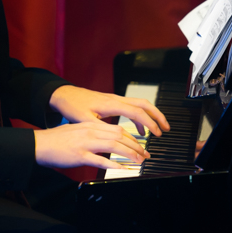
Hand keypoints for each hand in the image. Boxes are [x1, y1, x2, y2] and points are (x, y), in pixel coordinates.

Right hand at [33, 122, 149, 169]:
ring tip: (139, 161)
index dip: (131, 137)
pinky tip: (123, 168)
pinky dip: (115, 164)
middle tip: (145, 154)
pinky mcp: (80, 156)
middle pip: (119, 136)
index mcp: (90, 125)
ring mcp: (85, 143)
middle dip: (135, 145)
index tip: (138, 144)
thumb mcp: (76, 130)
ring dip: (130, 154)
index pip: (117, 128)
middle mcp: (90, 131)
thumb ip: (91, 133)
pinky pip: (101, 160)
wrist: (39, 144)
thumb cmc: (55, 139)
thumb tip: (105, 139)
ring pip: (114, 146)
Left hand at [49, 85, 170, 136]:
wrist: (65, 95)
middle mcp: (116, 99)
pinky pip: (132, 108)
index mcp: (111, 104)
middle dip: (157, 115)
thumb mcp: (84, 120)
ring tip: (158, 130)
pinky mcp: (113, 102)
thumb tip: (114, 137)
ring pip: (140, 104)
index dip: (149, 123)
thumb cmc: (73, 106)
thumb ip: (101, 128)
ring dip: (151, 116)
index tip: (157, 133)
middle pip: (144, 104)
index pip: (137, 112)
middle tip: (166, 128)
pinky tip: (139, 131)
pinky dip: (140, 118)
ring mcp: (115, 99)